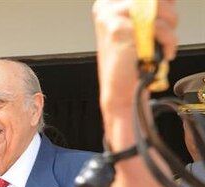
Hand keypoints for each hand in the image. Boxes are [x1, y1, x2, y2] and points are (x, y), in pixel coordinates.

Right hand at [93, 0, 177, 141]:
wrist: (121, 90)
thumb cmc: (131, 61)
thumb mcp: (140, 24)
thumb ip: (149, 7)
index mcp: (108, 2)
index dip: (161, 4)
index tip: (157, 21)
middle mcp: (105, 6)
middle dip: (167, 15)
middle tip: (158, 36)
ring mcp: (110, 16)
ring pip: (160, 8)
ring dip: (168, 30)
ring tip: (160, 45)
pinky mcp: (119, 30)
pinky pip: (159, 27)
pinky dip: (168, 42)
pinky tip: (160, 53)